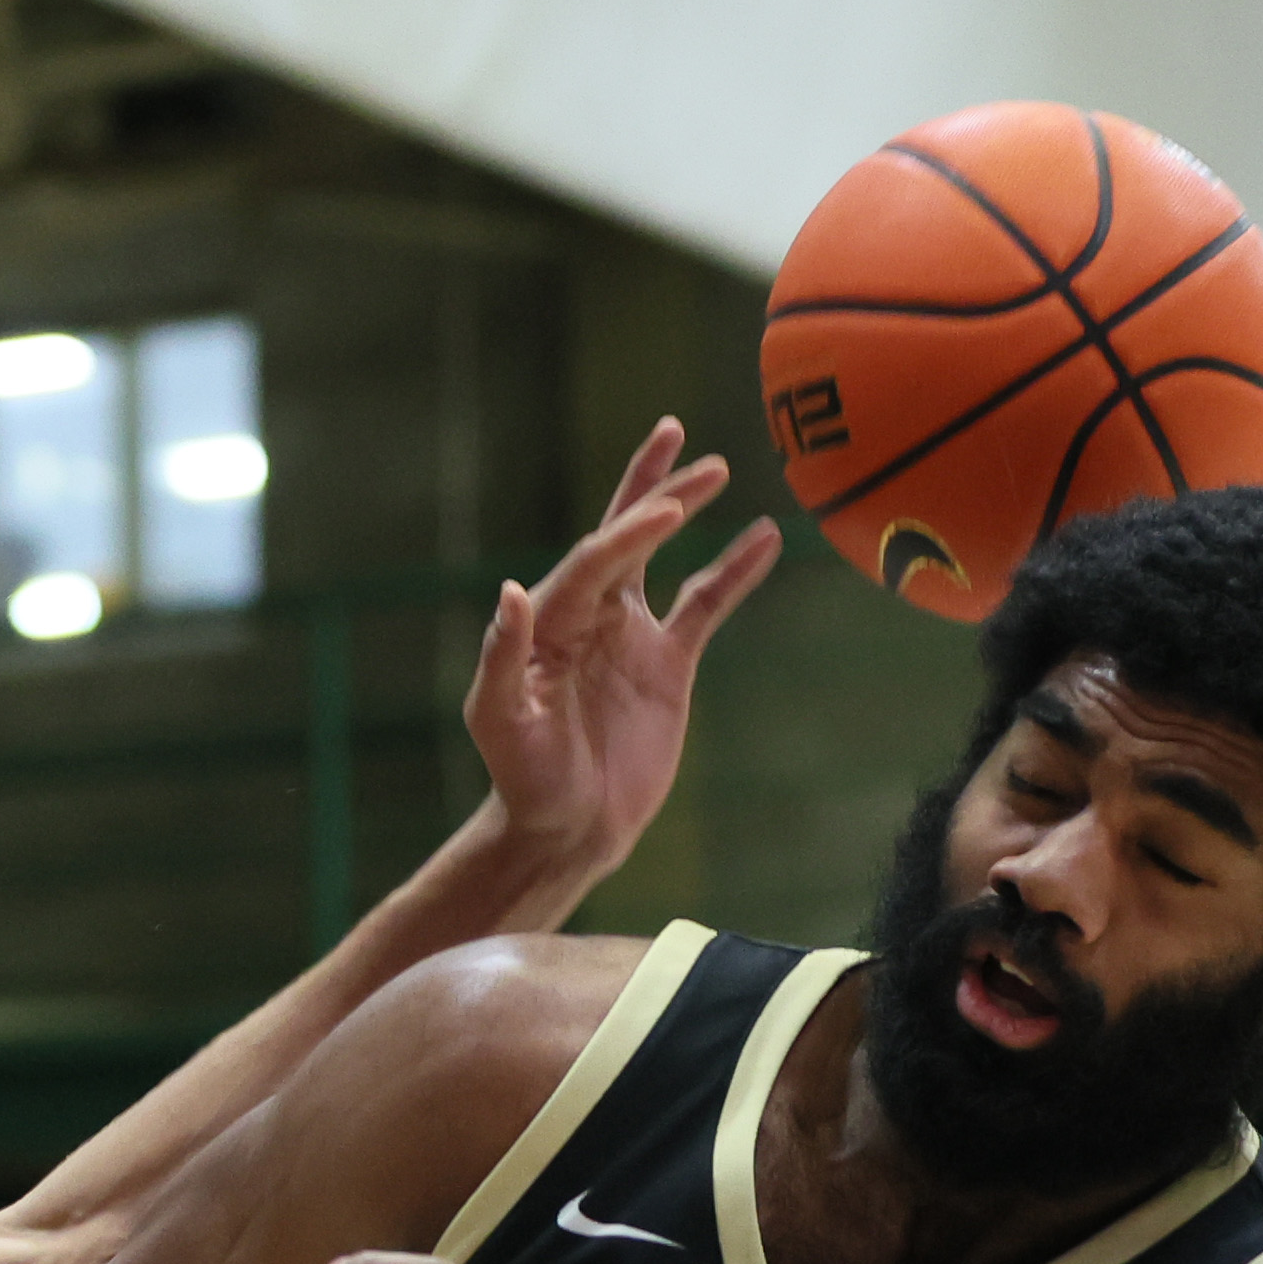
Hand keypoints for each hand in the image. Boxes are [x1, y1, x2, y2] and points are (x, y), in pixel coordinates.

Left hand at [461, 418, 779, 885]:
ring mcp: (628, 634)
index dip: (625, 535)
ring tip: (718, 467)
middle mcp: (586, 617)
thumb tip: (512, 591)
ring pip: (661, 558)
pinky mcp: (666, 661)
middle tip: (679, 437)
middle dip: (650, 489)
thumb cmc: (524, 777)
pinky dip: (733, 572)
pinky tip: (762, 538)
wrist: (568, 826)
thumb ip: (504, 656)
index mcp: (548, 624)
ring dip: (685, 511)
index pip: (590, 564)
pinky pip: (704, 604)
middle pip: (621, 539)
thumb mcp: (501, 720)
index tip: (666, 509)